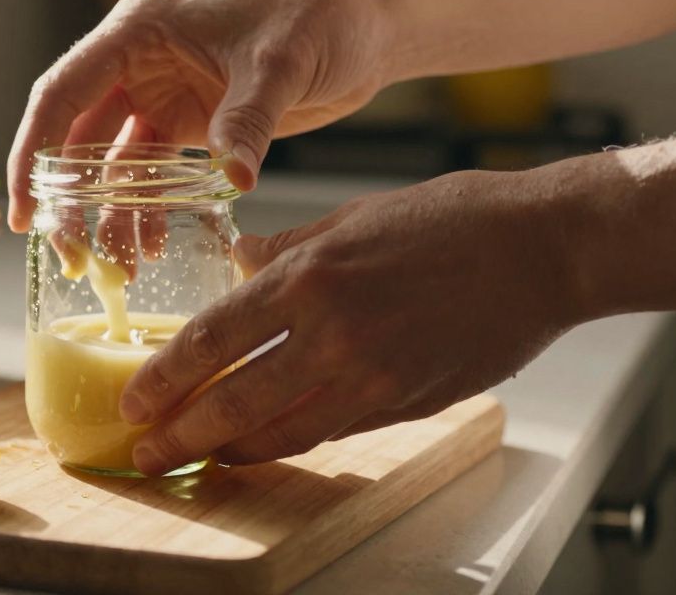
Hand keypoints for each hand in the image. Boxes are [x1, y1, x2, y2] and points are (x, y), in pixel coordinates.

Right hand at [6, 0, 392, 231]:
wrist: (363, 27)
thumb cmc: (319, 20)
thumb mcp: (280, 65)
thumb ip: (247, 119)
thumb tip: (231, 179)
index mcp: (140, 31)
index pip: (63, 92)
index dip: (33, 151)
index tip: (25, 210)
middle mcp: (139, 62)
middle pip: (77, 135)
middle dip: (67, 198)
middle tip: (68, 253)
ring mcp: (161, 93)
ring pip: (111, 162)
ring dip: (108, 213)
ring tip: (113, 266)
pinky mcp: (190, 122)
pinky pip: (151, 173)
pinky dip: (147, 209)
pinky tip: (153, 246)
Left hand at [118, 169, 584, 474]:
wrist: (541, 249)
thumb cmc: (450, 220)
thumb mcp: (351, 216)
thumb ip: (286, 250)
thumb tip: (239, 262)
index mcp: (309, 276)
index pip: (213, 338)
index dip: (166, 377)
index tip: (135, 399)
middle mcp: (333, 332)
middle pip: (235, 401)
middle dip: (182, 435)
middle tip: (147, 452)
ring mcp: (373, 375)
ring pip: (283, 431)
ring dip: (231, 450)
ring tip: (198, 458)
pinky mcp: (407, 400)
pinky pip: (333, 431)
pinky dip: (291, 442)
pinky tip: (265, 445)